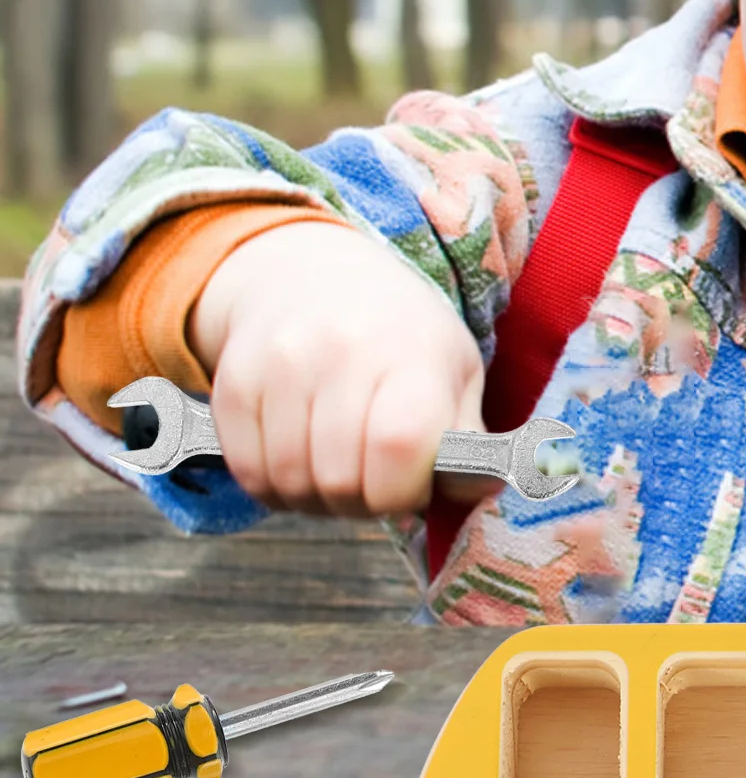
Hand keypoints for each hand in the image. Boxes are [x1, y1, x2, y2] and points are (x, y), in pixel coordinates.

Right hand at [186, 221, 497, 518]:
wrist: (313, 276)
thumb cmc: (401, 334)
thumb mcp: (455, 369)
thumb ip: (467, 436)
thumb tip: (481, 490)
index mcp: (408, 350)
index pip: (398, 447)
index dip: (405, 489)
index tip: (412, 482)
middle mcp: (338, 351)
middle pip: (341, 480)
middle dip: (364, 501)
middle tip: (375, 481)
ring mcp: (277, 367)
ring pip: (292, 484)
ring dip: (320, 499)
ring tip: (341, 469)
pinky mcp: (232, 386)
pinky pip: (250, 475)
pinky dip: (279, 487)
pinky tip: (304, 461)